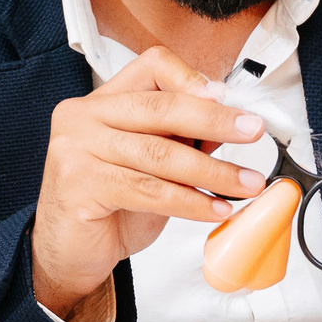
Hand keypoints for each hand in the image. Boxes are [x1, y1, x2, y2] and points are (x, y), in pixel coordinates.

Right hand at [33, 47, 266, 320]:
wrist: (69, 254)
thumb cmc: (110, 207)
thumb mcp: (150, 164)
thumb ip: (179, 139)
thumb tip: (231, 125)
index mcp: (103, 101)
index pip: (152, 67)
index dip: (193, 79)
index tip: (229, 100)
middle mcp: (84, 116)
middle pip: (161, 108)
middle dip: (215, 121)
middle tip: (252, 132)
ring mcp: (76, 149)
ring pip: (160, 154)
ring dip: (213, 171)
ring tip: (247, 184)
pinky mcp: (79, 186)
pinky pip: (150, 190)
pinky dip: (191, 201)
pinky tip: (216, 208)